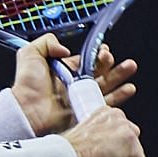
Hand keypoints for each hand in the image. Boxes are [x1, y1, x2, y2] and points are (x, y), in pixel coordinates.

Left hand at [10, 33, 140, 134]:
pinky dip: (119, 97)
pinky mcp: (85, 113)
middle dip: (114, 65)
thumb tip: (65, 48)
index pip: (87, 61)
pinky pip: (106, 104)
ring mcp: (80, 100)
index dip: (98, 55)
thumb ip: (47, 43)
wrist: (27, 111)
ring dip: (120, 77)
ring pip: (106, 87)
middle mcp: (74, 86)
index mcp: (64, 71)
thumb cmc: (26, 86)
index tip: (105, 51)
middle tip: (124, 60)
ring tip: (130, 68)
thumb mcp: (30, 54)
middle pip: (100, 73)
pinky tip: (128, 89)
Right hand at [61, 104, 146, 156]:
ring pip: (137, 152)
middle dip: (126, 153)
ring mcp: (128, 132)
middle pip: (131, 137)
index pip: (120, 128)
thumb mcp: (81, 136)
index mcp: (106, 112)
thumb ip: (93, 137)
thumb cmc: (67, 151)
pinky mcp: (133, 148)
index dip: (116, 145)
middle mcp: (119, 117)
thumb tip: (98, 150)